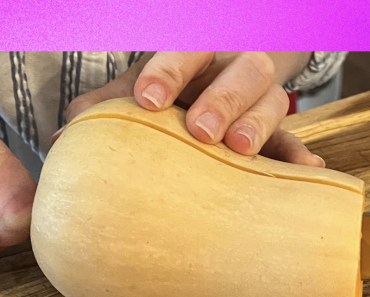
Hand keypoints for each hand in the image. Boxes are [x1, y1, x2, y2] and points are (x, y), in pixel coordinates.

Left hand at [61, 52, 324, 166]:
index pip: (185, 51)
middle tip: (201, 130)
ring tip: (240, 150)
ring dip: (257, 124)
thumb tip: (63, 142)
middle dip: (221, 99)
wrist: (222, 85)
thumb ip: (106, 108)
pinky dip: (297, 157)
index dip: (167, 73)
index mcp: (196, 52)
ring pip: (272, 101)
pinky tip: (306, 172)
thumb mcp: (143, 88)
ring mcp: (262, 100)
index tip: (146, 101)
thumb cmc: (173, 90)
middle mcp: (234, 69)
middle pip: (240, 71)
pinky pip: (293, 141)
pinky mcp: (279, 133)